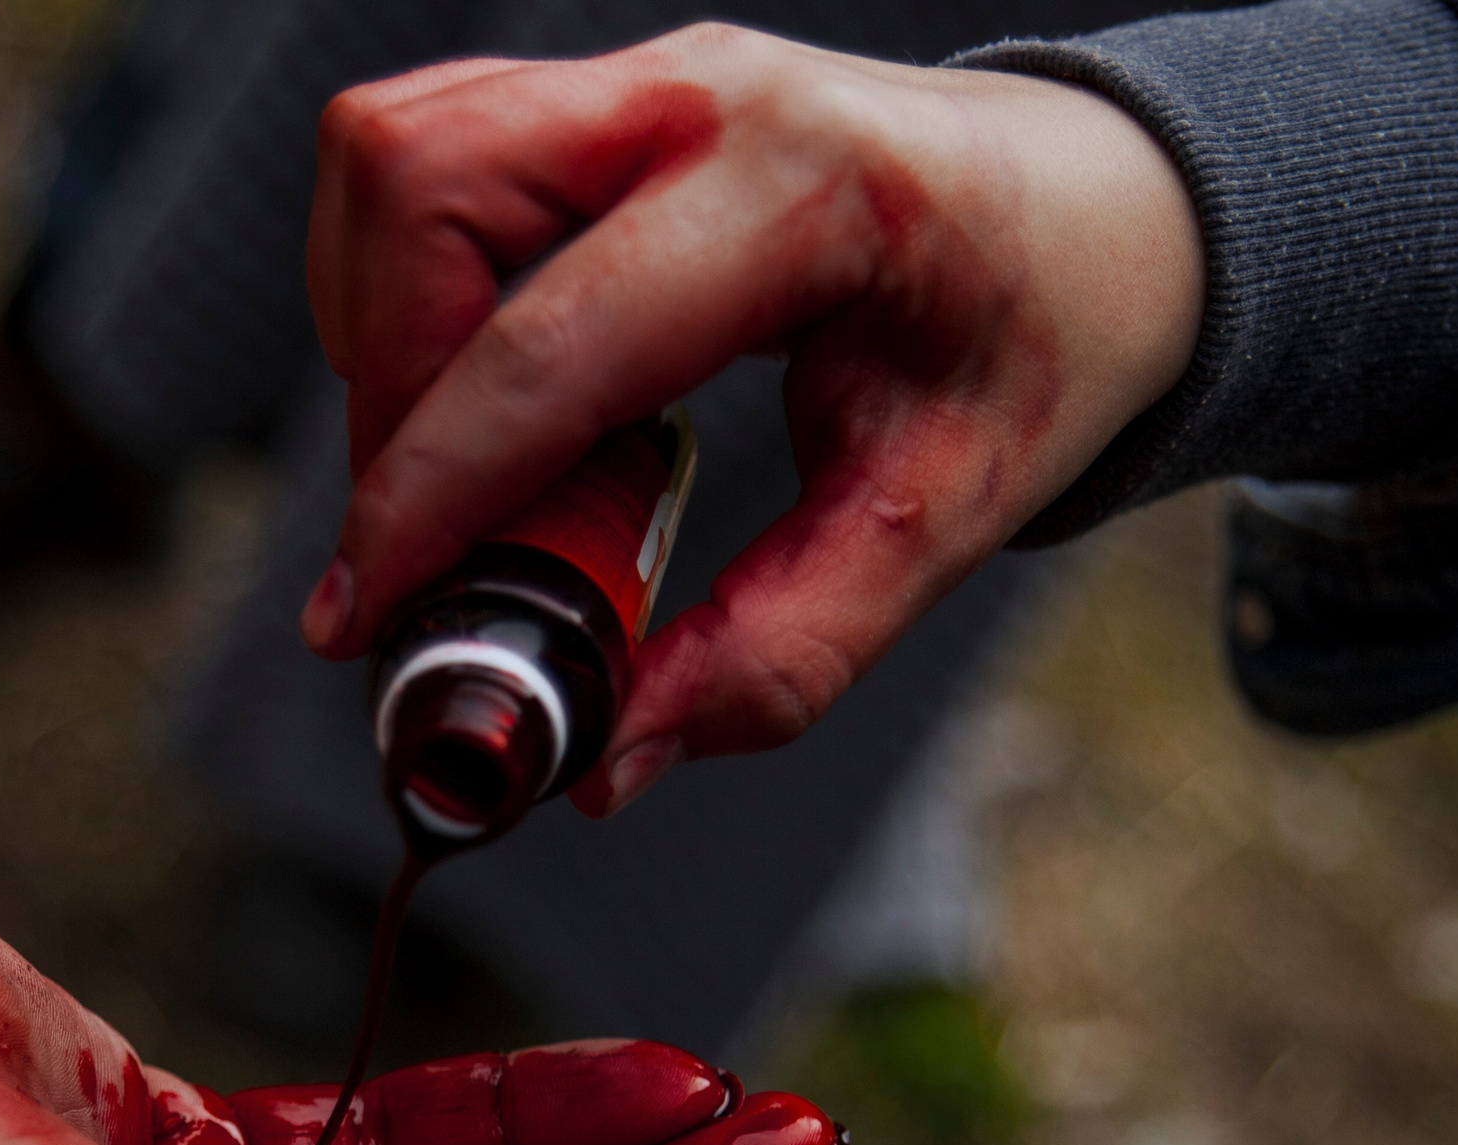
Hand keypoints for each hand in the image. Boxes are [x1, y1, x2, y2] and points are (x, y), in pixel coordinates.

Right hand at [301, 24, 1202, 810]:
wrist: (1094, 212)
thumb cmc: (1033, 342)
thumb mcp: (941, 521)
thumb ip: (779, 653)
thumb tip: (609, 753)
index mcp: (807, 194)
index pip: (549, 343)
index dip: (426, 495)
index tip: (363, 616)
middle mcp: (702, 97)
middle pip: (422, 182)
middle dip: (382, 387)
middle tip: (425, 536)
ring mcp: (639, 79)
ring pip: (393, 154)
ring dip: (374, 329)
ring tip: (453, 468)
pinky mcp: (595, 97)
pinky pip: (418, 156)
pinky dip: (397, 286)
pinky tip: (471, 389)